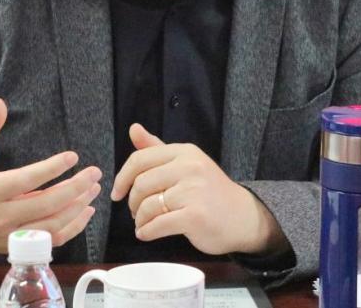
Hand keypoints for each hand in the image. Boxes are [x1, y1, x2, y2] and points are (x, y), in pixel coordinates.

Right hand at [0, 99, 100, 261]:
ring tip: (93, 188)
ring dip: (77, 209)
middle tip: (94, 172)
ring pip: (52, 227)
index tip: (73, 156)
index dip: (53, 168)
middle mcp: (1, 217)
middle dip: (75, 189)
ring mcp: (9, 235)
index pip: (27, 180)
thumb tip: (1, 102)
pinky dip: (72, 228)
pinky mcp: (16, 246)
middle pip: (46, 206)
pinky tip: (85, 210)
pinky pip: (50, 242)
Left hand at [111, 124, 288, 256]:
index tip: (117, 193)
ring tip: (143, 224)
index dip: (122, 178)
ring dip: (140, 220)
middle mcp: (190, 167)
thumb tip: (133, 128)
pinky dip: (147, 232)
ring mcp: (193, 191)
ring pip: (148, 206)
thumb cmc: (210, 192)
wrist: (243, 217)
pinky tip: (147, 233)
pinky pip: (158, 224)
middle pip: (141, 183)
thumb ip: (157, 149)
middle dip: (133, 202)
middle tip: (136, 212)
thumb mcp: (186, 163)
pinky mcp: (195, 216)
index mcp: (185, 152)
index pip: (140, 159)